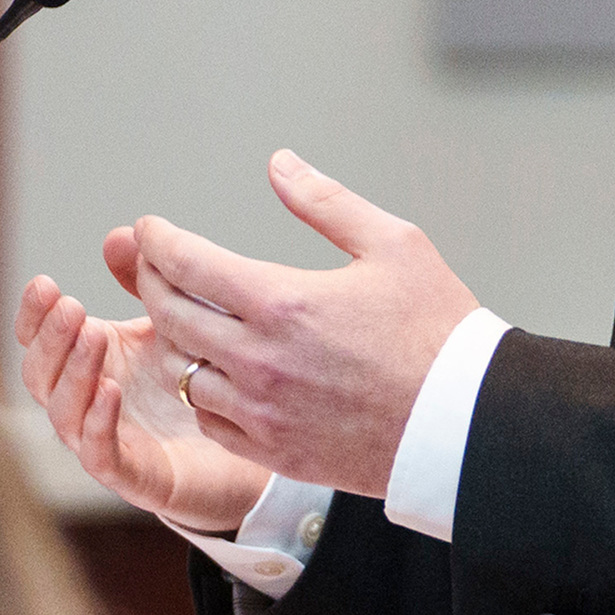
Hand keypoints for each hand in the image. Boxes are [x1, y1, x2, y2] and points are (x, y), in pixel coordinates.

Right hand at [15, 267, 272, 533]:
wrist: (250, 444)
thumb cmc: (199, 380)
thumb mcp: (172, 321)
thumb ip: (145, 281)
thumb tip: (119, 235)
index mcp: (89, 363)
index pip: (39, 341)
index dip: (33, 316)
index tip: (44, 283)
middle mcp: (86, 404)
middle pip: (41, 376)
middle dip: (51, 340)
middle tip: (72, 306)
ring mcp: (105, 442)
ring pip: (65, 415)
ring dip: (74, 374)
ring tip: (94, 337)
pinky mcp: (134, 478)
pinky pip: (101, 455)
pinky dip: (98, 425)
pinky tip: (110, 391)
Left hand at [123, 149, 478, 499]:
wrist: (464, 420)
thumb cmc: (438, 328)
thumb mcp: (393, 244)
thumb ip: (326, 202)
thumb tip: (279, 165)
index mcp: (284, 302)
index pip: (187, 263)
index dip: (157, 240)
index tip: (149, 228)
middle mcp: (260, 359)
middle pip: (171, 313)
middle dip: (152, 280)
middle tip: (152, 263)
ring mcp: (263, 411)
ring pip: (184, 370)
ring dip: (177, 338)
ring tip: (187, 316)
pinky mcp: (274, 449)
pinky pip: (210, 419)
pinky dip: (203, 391)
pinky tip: (218, 371)